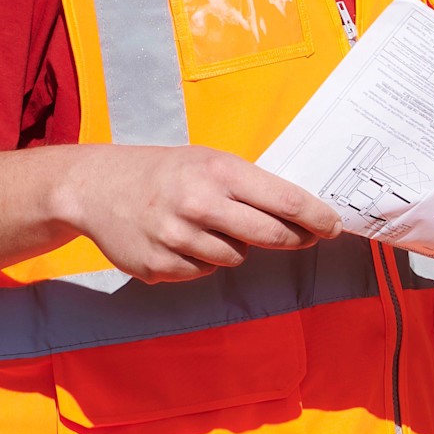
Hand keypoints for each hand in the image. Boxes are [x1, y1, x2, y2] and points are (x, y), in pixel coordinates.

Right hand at [55, 144, 340, 284]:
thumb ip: (247, 185)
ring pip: (236, 257)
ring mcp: (177, 238)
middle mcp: (200, 204)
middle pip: (269, 235)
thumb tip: (299, 212)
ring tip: (213, 225)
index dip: (316, 217)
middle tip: (305, 238)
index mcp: (219, 172)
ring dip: (236, 246)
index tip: (335, 226)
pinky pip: (204, 272)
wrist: (98, 187)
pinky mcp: (159, 266)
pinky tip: (183, 240)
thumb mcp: (208, 161)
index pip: (284, 200)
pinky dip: (204, 260)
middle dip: (293, 239)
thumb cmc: (166, 171)